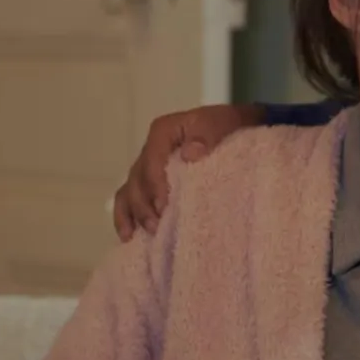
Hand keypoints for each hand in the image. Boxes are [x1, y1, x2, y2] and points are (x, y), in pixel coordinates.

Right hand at [113, 104, 262, 240]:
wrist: (232, 127)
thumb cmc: (225, 125)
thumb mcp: (221, 124)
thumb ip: (207, 135)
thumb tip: (190, 153)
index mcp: (163, 132)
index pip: (152, 160)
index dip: (155, 185)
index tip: (164, 207)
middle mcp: (150, 148)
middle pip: (137, 179)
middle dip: (143, 205)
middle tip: (156, 227)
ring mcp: (148, 165)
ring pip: (129, 190)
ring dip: (132, 213)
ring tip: (135, 235)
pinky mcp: (151, 179)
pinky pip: (131, 196)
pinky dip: (128, 214)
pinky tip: (129, 235)